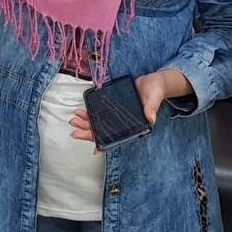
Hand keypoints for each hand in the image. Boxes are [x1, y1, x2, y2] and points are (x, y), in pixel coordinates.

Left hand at [68, 69, 190, 145]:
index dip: (106, 143)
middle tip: (75, 130)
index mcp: (133, 124)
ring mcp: (117, 114)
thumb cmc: (156, 91)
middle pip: (103, 130)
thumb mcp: (155, 98)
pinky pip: (100, 111)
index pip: (117, 137)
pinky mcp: (113, 104)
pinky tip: (82, 111)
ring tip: (75, 119)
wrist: (153, 81)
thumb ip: (152, 108)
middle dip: (88, 131)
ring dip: (86, 122)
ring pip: (99, 122)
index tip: (95, 149)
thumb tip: (150, 119)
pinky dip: (90, 112)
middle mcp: (123, 121)